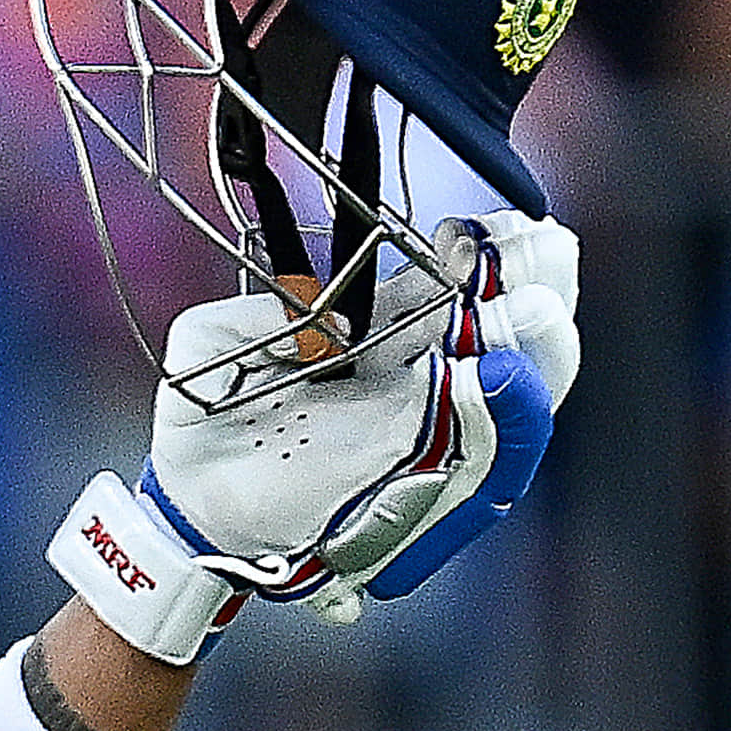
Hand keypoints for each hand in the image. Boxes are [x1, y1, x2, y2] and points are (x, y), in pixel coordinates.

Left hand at [148, 211, 577, 615]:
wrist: (190, 502)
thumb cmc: (203, 419)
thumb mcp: (206, 344)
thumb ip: (246, 313)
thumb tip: (320, 314)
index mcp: (375, 338)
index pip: (446, 290)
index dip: (476, 257)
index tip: (484, 228)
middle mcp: (415, 382)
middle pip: (505, 331)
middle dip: (535, 287)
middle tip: (540, 251)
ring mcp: (425, 432)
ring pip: (514, 389)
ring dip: (533, 346)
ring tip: (533, 309)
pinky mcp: (422, 483)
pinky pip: (484, 452)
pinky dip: (502, 414)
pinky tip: (502, 377)